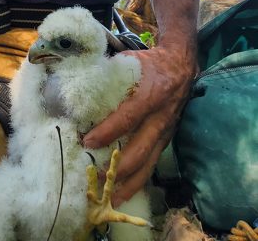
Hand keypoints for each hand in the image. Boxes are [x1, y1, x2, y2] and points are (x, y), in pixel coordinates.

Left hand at [83, 44, 196, 205]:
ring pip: (149, 162)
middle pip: (140, 148)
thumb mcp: (130, 62)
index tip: (88, 142)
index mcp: (150, 95)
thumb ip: (109, 75)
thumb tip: (79, 86)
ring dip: (129, 182)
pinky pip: (153, 163)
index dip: (108, 132)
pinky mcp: (167, 140)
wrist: (180, 65)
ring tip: (110, 197)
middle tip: (95, 176)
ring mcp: (165, 131)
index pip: (128, 117)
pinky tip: (125, 192)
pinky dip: (139, 180)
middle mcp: (160, 117)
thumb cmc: (149, 63)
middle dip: (118, 166)